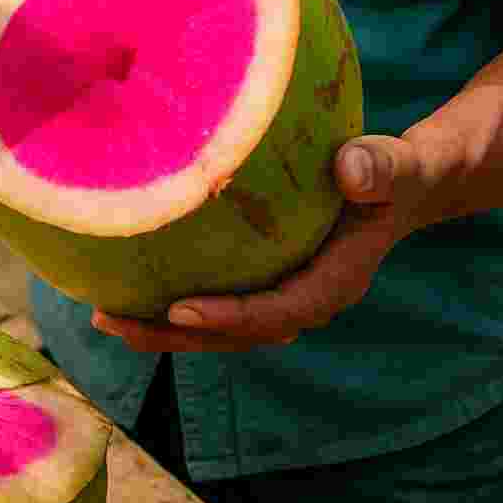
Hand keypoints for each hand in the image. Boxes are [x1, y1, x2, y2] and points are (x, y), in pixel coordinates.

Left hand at [91, 135, 432, 352]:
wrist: (400, 187)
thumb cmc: (392, 172)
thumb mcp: (393, 166)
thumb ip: (378, 168)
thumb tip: (351, 170)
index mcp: (335, 282)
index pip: (279, 311)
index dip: (231, 317)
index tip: (179, 310)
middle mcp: (304, 299)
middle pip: (235, 334)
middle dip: (174, 335)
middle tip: (111, 320)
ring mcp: (282, 295)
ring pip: (220, 327)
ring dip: (162, 327)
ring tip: (102, 313)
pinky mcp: (264, 282)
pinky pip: (217, 302)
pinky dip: (172, 304)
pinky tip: (125, 284)